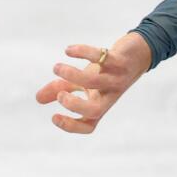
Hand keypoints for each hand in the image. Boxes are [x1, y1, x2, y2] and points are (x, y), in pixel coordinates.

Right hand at [33, 33, 151, 135]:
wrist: (138, 55)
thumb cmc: (106, 73)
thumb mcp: (83, 83)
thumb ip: (62, 90)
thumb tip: (38, 99)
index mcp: (100, 104)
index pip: (89, 125)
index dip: (71, 126)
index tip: (53, 116)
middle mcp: (109, 95)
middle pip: (95, 110)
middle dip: (73, 105)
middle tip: (60, 94)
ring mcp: (116, 79)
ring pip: (95, 81)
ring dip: (71, 75)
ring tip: (57, 68)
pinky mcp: (121, 61)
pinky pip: (102, 57)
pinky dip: (83, 52)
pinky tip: (68, 50)